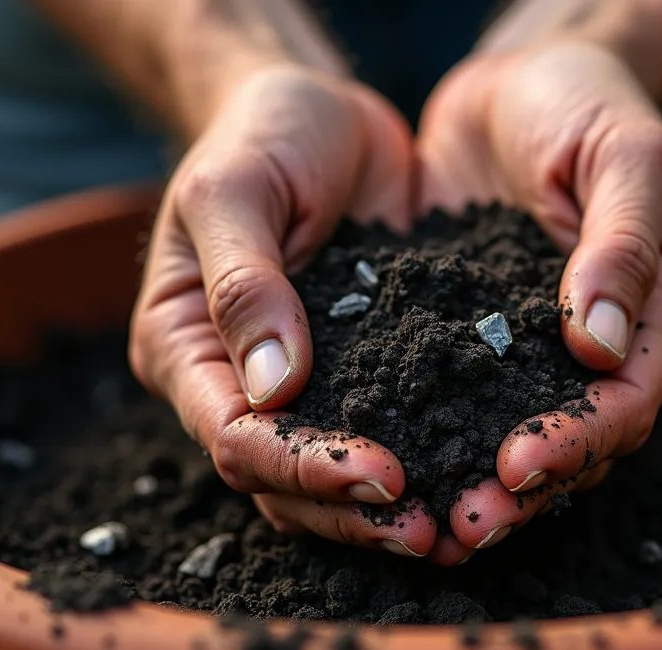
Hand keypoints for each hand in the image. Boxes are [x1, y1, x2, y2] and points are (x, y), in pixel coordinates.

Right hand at [128, 66, 438, 557]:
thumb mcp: (235, 188)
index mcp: (184, 346)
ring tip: (457, 527)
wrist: (316, 107)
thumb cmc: (259, 133)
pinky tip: (478, 470)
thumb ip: (247, 284)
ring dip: (386, 510)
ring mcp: (298, 384)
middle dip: (352, 513)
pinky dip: (425, 456)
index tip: (381, 476)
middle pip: (281, 482)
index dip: (304, 468)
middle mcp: (233, 382)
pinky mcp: (361, 370)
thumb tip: (276, 389)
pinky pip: (387, 427)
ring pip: (329, 478)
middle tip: (431, 531)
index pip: (234, 437)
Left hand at [417, 42, 661, 563]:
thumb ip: (619, 246)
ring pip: (512, 431)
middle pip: (574, 439)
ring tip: (422, 520)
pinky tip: (380, 455)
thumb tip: (602, 349)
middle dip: (523, 488)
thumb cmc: (591, 102)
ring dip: (472, 477)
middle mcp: (601, 345)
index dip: (579, 439)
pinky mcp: (473, 332)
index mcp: (657, 310)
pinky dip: (427, 429)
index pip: (629, 399)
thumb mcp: (624, 156)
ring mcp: (534, 344)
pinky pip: (455, 392)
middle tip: (463, 525)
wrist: (528, 72)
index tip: (518, 463)